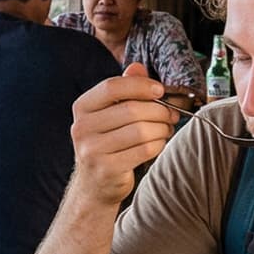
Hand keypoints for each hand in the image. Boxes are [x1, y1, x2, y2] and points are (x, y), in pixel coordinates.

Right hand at [69, 62, 176, 204]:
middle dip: (159, 111)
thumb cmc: (108, 144)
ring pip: (141, 130)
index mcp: (82, 107)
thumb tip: (137, 67)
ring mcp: (91, 150)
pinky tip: (158, 144)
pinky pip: (144, 150)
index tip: (159, 90)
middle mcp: (82, 127)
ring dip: (161, 129)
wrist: (95, 185)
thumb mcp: (111, 114)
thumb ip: (124, 90)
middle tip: (171, 115)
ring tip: (165, 130)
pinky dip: (158, 145)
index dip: (140, 86)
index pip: (112, 87)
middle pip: (131, 109)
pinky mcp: (106, 169)